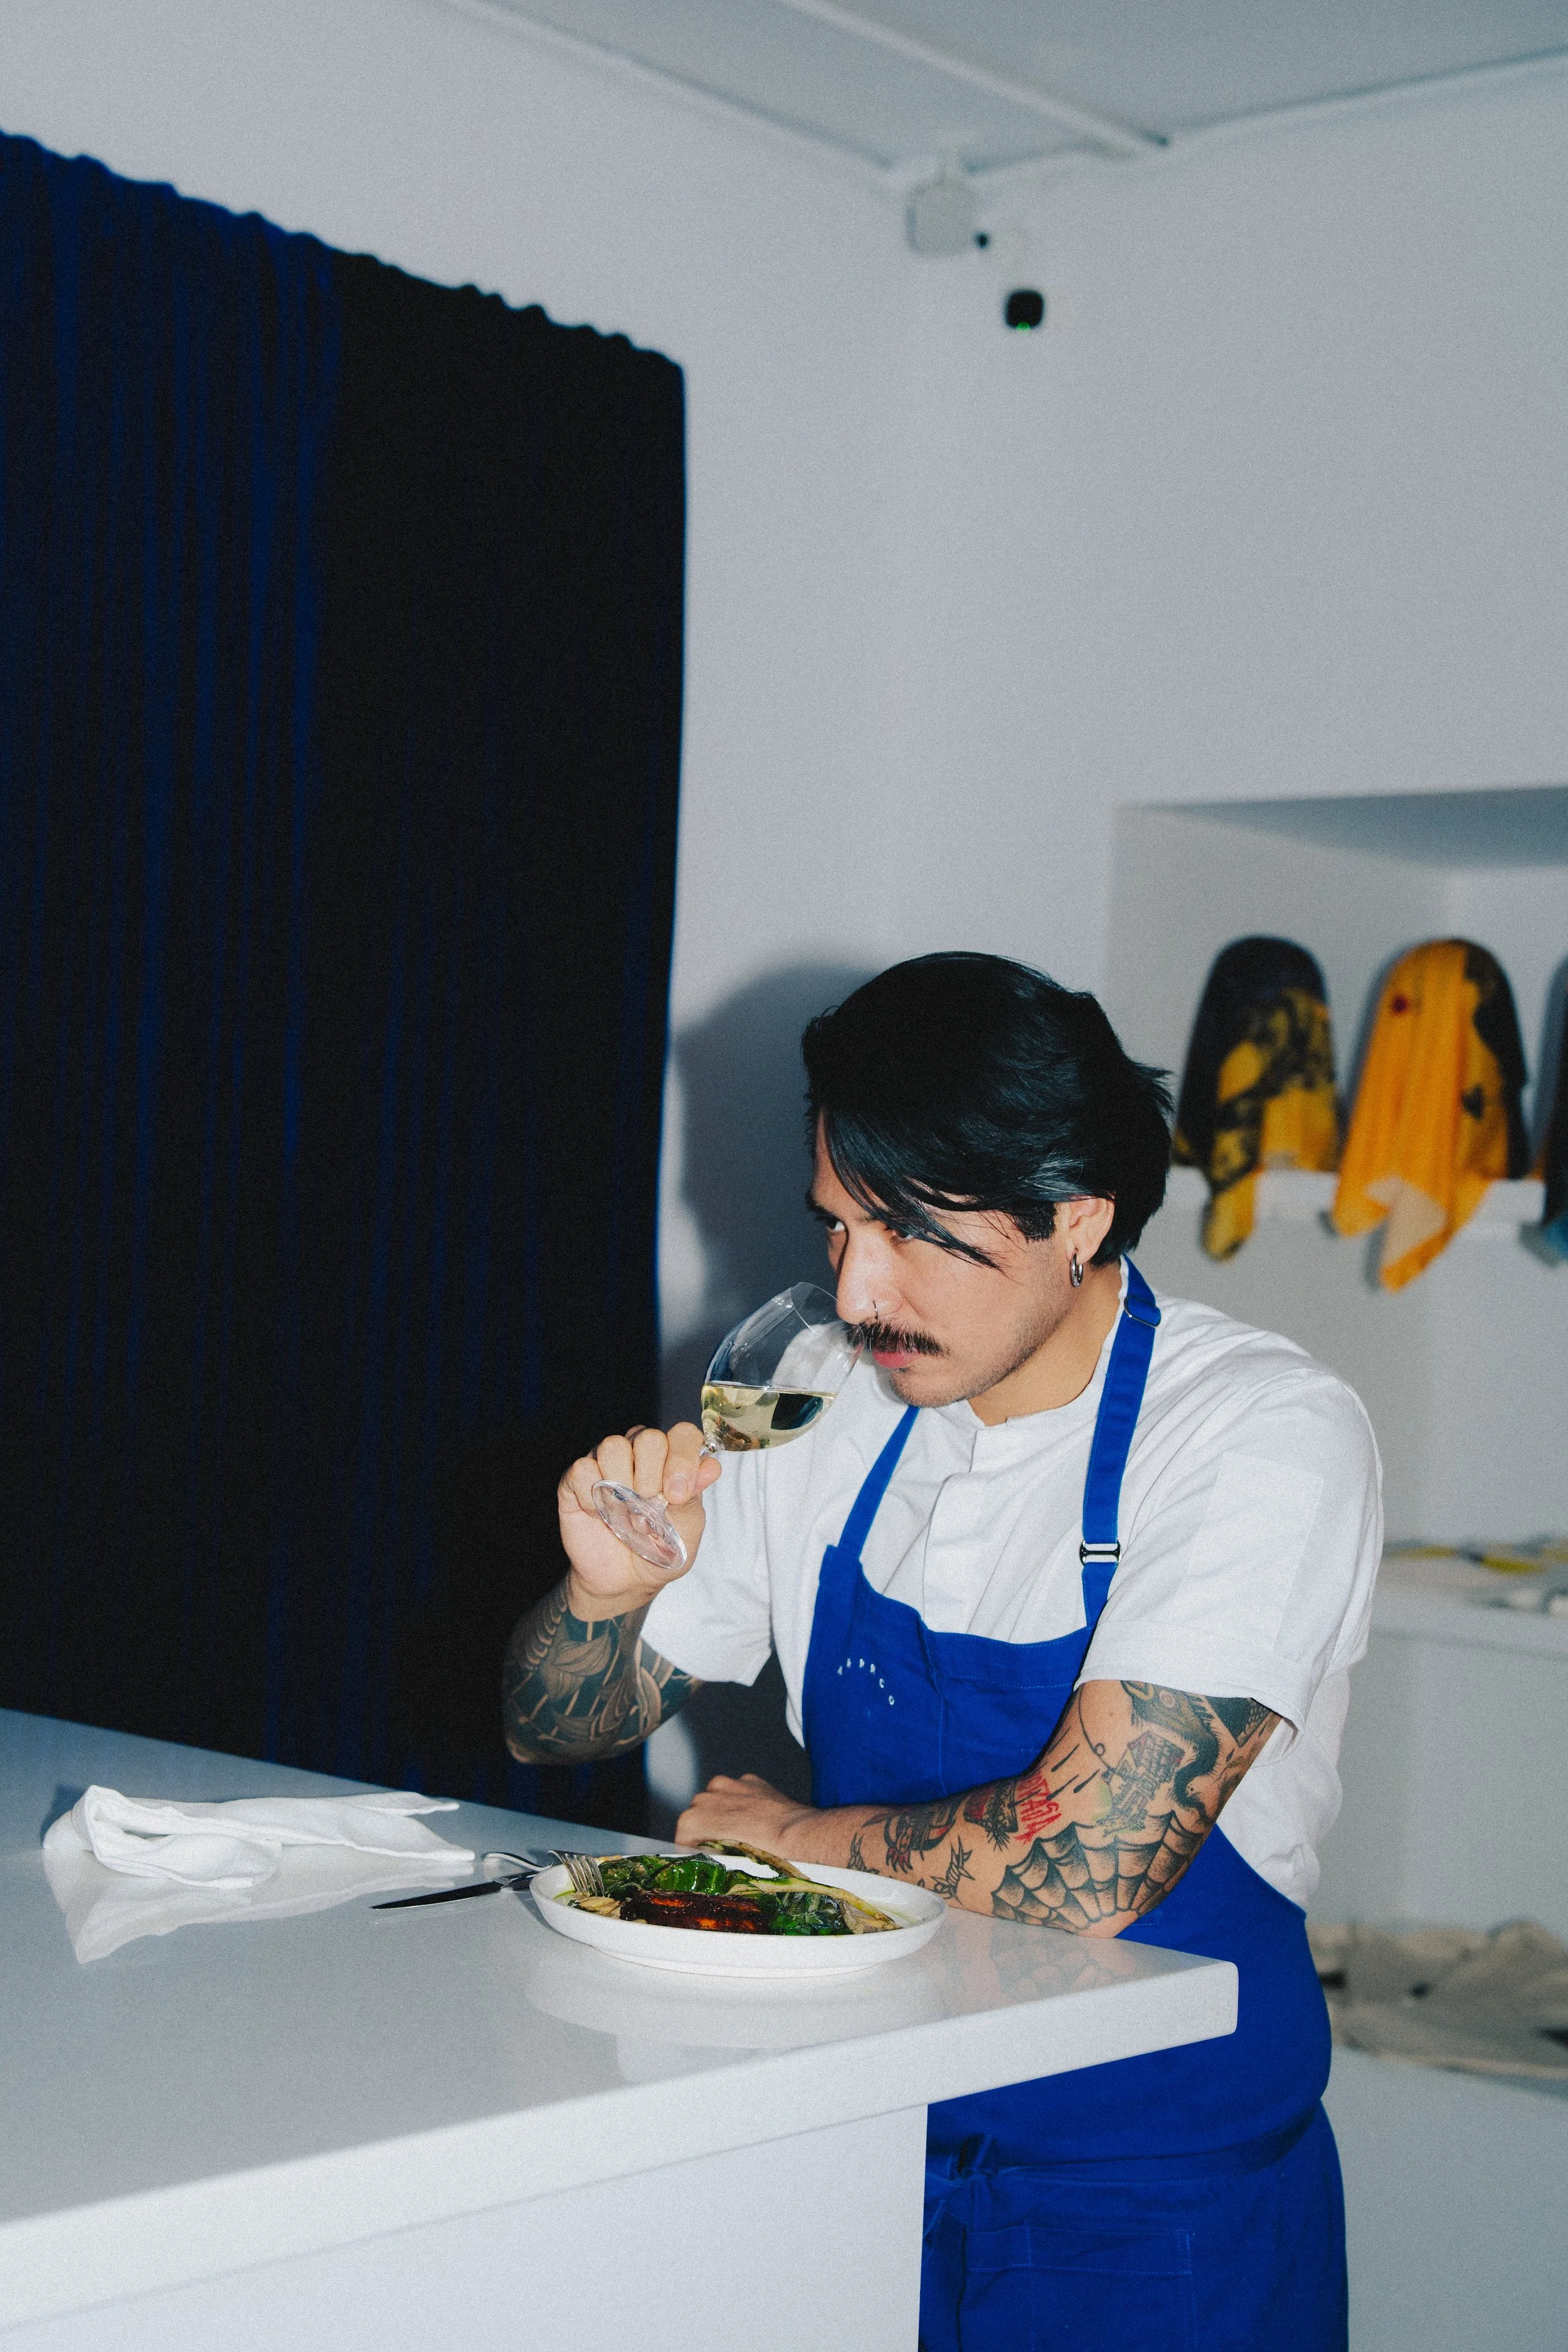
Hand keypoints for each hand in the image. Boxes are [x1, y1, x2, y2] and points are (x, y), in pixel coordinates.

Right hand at [557, 1422, 720, 1616]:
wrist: (626, 1581)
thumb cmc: (661, 1549)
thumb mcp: (687, 1527)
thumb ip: (694, 1496)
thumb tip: (711, 1466)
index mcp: (671, 1459)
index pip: (683, 1434)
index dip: (682, 1459)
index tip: (677, 1495)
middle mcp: (639, 1453)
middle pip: (648, 1437)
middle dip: (651, 1477)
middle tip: (648, 1511)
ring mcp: (607, 1462)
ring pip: (612, 1446)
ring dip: (621, 1487)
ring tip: (625, 1516)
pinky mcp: (576, 1478)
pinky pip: (583, 1468)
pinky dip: (593, 1497)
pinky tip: (599, 1514)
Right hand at [676, 1773, 822, 1861]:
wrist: (799, 1837)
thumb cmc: (764, 1857)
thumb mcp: (726, 1865)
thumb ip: (709, 1858)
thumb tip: (708, 1863)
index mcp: (693, 1819)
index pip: (682, 1837)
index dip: (693, 1851)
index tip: (704, 1860)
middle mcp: (707, 1796)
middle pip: (698, 1816)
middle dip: (707, 1831)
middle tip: (723, 1850)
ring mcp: (730, 1784)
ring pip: (716, 1799)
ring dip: (723, 1813)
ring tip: (740, 1834)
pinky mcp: (750, 1780)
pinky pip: (738, 1791)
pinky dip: (742, 1802)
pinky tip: (755, 1820)